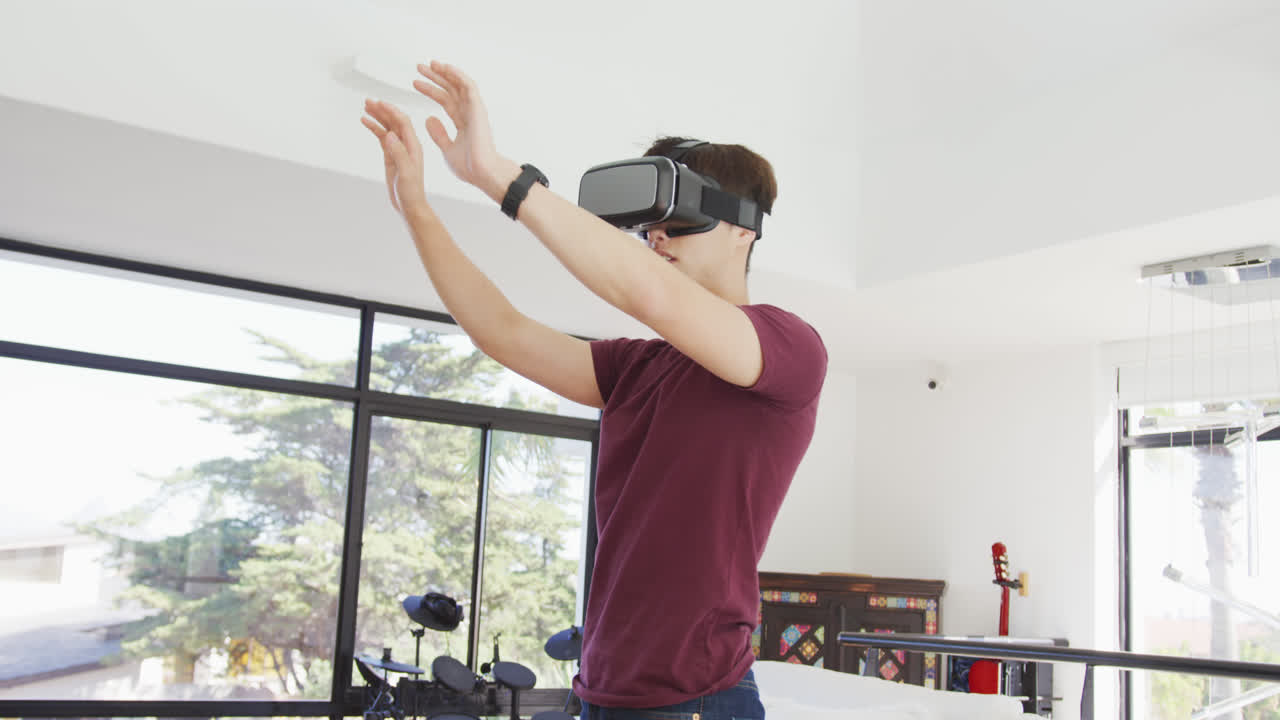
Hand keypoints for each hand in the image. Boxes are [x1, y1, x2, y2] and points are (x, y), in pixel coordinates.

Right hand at [361, 98, 427, 216]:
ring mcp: (398, 149)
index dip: (392, 111)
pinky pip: (382, 137)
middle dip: (382, 110)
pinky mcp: (390, 155)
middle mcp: (407, 144)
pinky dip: (374, 128)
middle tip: (368, 101)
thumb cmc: (411, 192)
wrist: (409, 205)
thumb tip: (390, 135)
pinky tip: (365, 121)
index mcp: (414, 146)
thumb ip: (399, 154)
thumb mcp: (406, 173)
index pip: (403, 122)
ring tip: (365, 106)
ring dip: (377, 116)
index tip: (379, 103)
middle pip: (394, 121)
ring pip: (387, 127)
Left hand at [412, 60, 515, 201]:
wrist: (482, 173)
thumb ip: (439, 134)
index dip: (431, 90)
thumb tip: (428, 118)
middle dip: (435, 78)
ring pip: (459, 85)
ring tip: (430, 63)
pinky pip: (468, 86)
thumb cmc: (469, 167)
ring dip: (445, 73)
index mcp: (463, 122)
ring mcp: (474, 110)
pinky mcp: (478, 108)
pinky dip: (458, 75)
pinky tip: (446, 67)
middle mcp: (469, 113)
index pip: (445, 101)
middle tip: (420, 67)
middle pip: (451, 90)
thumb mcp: (447, 149)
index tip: (415, 83)